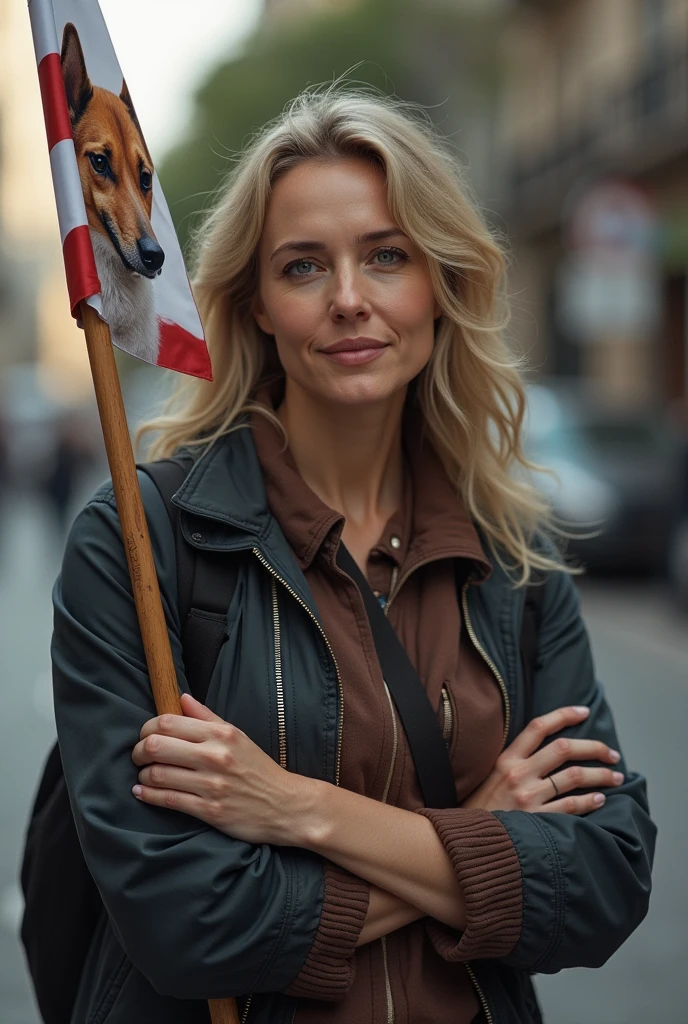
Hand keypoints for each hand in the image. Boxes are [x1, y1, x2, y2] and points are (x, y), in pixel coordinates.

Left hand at [131, 694, 312, 844]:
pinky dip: (148, 795)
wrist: (286, 805)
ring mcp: (212, 785)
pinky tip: (143, 792)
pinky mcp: (210, 811)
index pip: (168, 722)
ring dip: (143, 775)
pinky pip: (168, 800)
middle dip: (138, 751)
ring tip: (144, 775)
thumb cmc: (259, 769)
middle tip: (138, 756)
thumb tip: (182, 698)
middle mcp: (215, 756)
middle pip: (157, 746)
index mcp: (221, 734)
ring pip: (158, 774)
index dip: (147, 728)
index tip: (145, 736)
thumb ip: (207, 717)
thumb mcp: (238, 736)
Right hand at [462, 705, 623, 814]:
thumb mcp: (492, 777)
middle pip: (564, 749)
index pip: (539, 727)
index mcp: (506, 758)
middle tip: (613, 754)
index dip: (564, 715)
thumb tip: (552, 751)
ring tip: (616, 778)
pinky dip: (591, 801)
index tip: (584, 711)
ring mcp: (528, 797)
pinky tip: (601, 800)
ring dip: (601, 775)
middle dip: (595, 748)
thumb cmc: (482, 808)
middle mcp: (518, 773)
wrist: (467, 840)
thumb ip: (518, 762)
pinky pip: (572, 806)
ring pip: (574, 776)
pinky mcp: (536, 820)